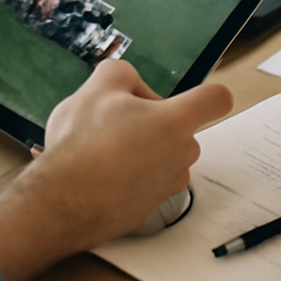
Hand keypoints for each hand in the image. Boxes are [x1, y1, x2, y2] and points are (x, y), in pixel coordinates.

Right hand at [0, 65, 232, 280]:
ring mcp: (168, 184)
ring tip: (103, 149)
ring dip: (142, 149)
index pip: (216, 99)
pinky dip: (131, 175)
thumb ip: (121, 73)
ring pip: (164, 155)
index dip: (207, 93)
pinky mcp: (151, 207)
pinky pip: (148, 181)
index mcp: (176, 119)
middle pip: (181, 127)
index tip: (193, 98)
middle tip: (115, 121)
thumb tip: (129, 84)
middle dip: (153, 120)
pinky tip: (101, 172)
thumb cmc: (84, 141)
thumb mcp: (98, 86)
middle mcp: (182, 153)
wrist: (65, 199)